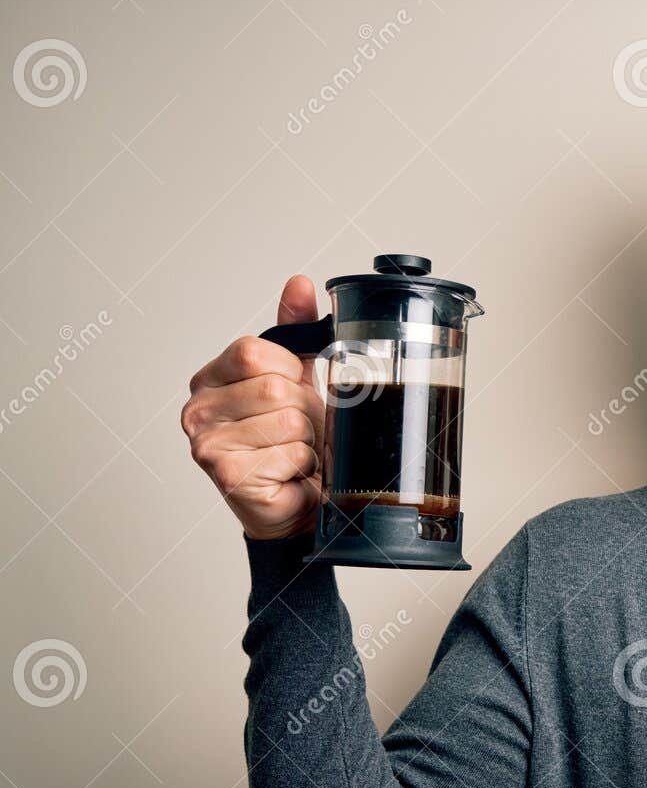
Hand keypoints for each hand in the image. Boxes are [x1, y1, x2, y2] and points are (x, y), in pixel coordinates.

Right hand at [180, 275, 325, 539]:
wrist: (297, 503)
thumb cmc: (293, 442)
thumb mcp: (298, 379)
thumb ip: (295, 331)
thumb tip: (300, 284)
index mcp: (211, 378)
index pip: (254, 351)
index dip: (290, 373)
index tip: (291, 393)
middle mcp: (198, 409)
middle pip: (276, 387)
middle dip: (304, 411)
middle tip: (296, 432)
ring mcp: (206, 444)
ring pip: (288, 421)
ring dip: (307, 441)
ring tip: (293, 453)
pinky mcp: (226, 474)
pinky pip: (290, 453)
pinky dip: (302, 466)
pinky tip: (288, 474)